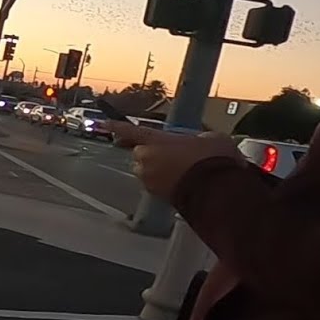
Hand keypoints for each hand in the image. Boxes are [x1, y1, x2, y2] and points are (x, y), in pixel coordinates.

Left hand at [113, 123, 243, 198]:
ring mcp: (149, 178)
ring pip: (147, 171)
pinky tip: (184, 182)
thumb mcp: (209, 138)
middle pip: (141, 153)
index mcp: (156, 139)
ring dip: (158, 170)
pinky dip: (165, 183)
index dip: (116, 127)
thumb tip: (198, 142)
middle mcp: (146, 158)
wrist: (217, 190)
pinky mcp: (155, 195)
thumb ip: (194, 137)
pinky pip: (156, 185)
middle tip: (175, 155)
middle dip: (153, 154)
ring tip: (183, 170)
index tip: (102, 124)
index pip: (130, 130)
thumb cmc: (213, 159)